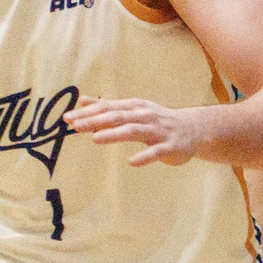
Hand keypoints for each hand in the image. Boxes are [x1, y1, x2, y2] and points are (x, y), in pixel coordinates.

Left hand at [69, 97, 207, 164]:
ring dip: (114, 134)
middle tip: (75, 126)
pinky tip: (131, 162)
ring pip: (134, 131)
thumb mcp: (134, 109)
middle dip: (96, 121)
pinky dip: (144, 156)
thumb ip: (108, 107)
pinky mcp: (170, 147)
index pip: (108, 108)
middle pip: (118, 117)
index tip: (67, 118)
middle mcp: (145, 116)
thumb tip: (83, 100)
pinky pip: (156, 152)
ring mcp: (158, 131)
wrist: (194, 129)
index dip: (88, 113)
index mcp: (135, 107)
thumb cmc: (158, 120)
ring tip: (95, 139)